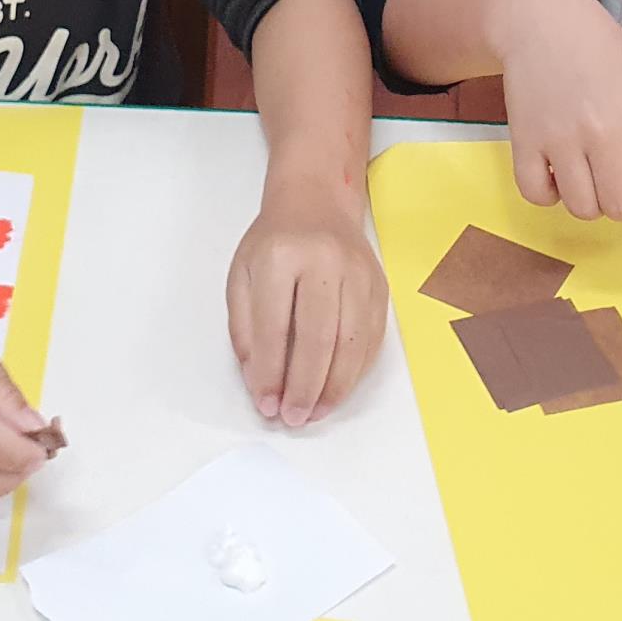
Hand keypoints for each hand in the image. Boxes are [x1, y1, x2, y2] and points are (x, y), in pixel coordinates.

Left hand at [228, 191, 389, 426]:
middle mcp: (325, 262)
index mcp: (280, 257)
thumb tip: (260, 382)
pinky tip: (338, 389)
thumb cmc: (274, 242)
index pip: (274, 327)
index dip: (270, 372)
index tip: (265, 404)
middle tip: (294, 418)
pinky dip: (356, 371)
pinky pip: (372, 338)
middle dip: (305, 387)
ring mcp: (359, 273)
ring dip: (335, 387)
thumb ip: (245, 329)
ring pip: (352, 342)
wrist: (317, 202)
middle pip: (319, 338)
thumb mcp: (241, 276)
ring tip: (316, 412)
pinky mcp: (380, 286)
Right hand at [495, 0, 621, 222]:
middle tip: (619, 184)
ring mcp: (560, 139)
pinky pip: (537, 196)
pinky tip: (555, 175)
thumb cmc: (597, 48)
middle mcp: (603, 130)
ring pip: (582, 209)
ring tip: (587, 177)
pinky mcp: (524, 141)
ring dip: (590, 202)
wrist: (538, 19)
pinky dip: (549, 195)